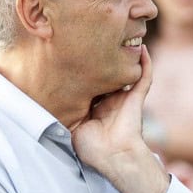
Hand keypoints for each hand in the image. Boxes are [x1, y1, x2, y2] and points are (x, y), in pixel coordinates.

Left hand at [69, 46, 167, 192]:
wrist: (113, 157)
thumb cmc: (91, 147)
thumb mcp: (71, 127)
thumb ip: (64, 113)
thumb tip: (46, 99)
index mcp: (96, 106)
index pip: (91, 81)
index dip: (85, 67)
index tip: (76, 50)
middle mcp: (111, 99)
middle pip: (109, 73)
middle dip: (105, 56)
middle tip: (97, 37)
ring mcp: (125, 98)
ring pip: (128, 72)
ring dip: (128, 56)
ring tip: (124, 36)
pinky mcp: (136, 99)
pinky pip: (145, 78)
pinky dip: (146, 63)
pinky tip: (143, 48)